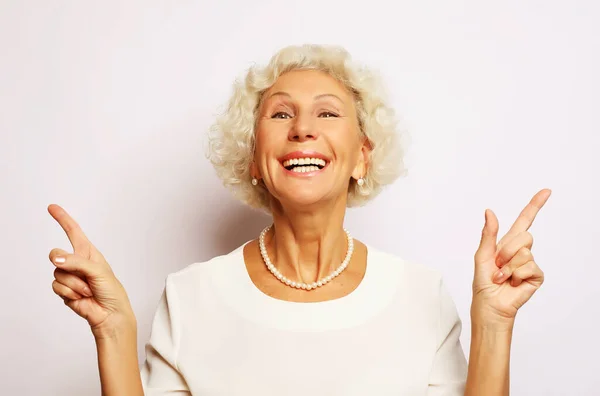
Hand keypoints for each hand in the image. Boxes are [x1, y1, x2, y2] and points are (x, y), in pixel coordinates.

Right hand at [47, 204, 135, 338]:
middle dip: (68, 264)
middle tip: (84, 275)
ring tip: (88, 289)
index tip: (52, 207)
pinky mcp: (64, 290)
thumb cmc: (111, 290)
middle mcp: (77, 261)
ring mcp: (69, 276)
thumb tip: (55, 257)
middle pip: (56, 253)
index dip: (62, 218)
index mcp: (88, 252)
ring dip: (75, 284)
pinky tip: (82, 297)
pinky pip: (56, 286)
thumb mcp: (98, 271)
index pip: (73, 231)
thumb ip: (77, 262)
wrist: (110, 313)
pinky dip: (70, 292)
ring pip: (57, 272)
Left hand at [471, 189, 551, 329]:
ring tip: (502, 276)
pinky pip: (529, 266)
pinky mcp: (536, 275)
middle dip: (506, 250)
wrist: (490, 304)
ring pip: (524, 252)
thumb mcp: (482, 255)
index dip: (535, 205)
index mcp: (507, 243)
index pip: (525, 220)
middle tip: (498, 264)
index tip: (546, 191)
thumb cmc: (484, 282)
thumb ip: (488, 233)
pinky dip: (516, 274)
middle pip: (524, 235)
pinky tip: (511, 282)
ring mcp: (529, 263)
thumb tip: (489, 211)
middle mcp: (520, 251)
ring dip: (508, 265)